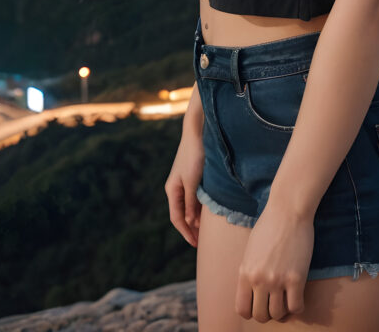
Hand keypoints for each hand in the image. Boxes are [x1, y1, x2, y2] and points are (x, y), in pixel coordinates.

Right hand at [164, 123, 204, 248]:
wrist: (197, 134)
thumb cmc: (194, 157)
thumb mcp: (192, 182)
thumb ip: (190, 202)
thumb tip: (189, 222)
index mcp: (172, 191)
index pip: (177, 218)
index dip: (186, 232)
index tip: (195, 244)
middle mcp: (176, 188)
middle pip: (181, 214)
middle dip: (190, 229)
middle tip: (200, 243)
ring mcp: (184, 183)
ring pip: (188, 207)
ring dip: (195, 219)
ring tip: (205, 232)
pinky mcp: (192, 177)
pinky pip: (194, 198)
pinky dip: (199, 208)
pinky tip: (207, 214)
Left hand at [236, 202, 313, 321]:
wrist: (288, 209)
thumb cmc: (270, 225)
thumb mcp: (251, 250)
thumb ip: (249, 271)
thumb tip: (252, 292)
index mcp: (244, 272)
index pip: (242, 310)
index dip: (251, 312)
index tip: (260, 306)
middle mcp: (258, 279)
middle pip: (260, 315)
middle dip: (268, 313)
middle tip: (275, 304)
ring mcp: (277, 280)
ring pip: (278, 314)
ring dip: (283, 311)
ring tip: (287, 300)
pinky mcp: (296, 278)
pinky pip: (296, 307)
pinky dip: (298, 307)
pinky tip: (298, 297)